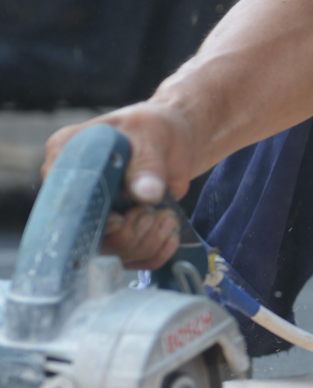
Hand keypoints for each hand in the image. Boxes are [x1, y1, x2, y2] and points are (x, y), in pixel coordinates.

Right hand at [43, 100, 199, 267]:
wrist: (175, 137)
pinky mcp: (115, 232)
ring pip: (109, 254)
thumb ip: (147, 165)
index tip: (118, 219)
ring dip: (145, 241)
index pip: (63, 198)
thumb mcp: (152, 136)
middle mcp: (71, 191)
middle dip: (128, 232)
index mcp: (65, 155)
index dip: (88, 217)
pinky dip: (154, 251)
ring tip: (166, 216)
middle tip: (153, 211)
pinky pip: (130, 259)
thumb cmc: (155, 128)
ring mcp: (92, 215)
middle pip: (85, 235)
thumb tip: (147, 193)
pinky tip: (169, 232)